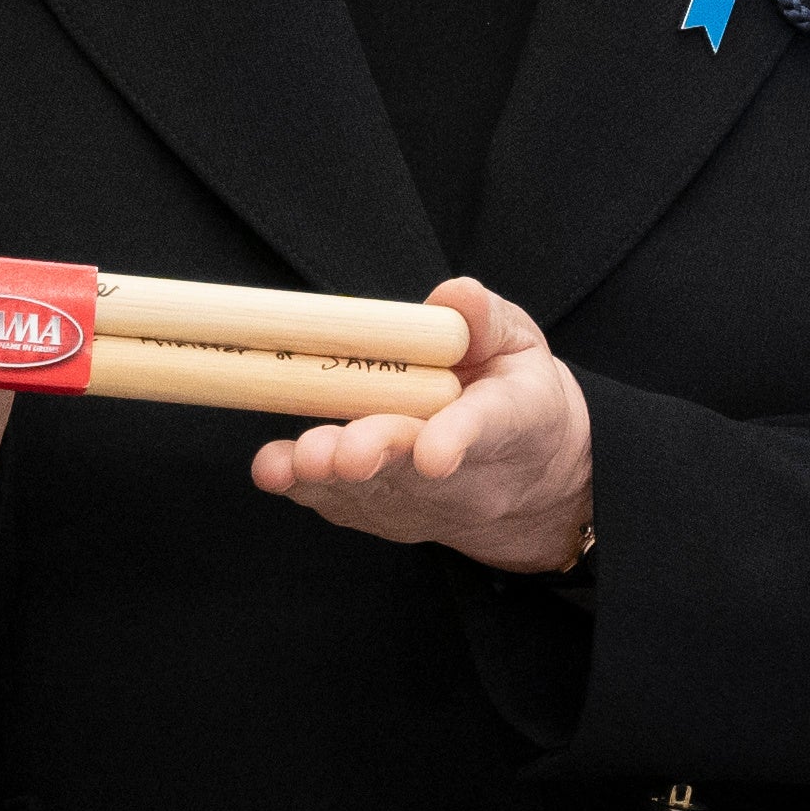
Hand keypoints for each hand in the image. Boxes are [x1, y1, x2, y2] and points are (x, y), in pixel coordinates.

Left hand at [248, 276, 592, 575]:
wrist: (532, 479)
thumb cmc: (512, 391)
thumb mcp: (518, 344)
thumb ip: (486, 319)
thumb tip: (456, 295)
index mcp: (510, 418)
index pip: (485, 427)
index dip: (456, 439)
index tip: (432, 455)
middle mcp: (470, 472)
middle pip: (415, 466)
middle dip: (374, 454)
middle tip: (340, 454)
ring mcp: (427, 501)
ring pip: (375, 490)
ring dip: (329, 477)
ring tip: (292, 463)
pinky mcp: (391, 515)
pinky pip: (348, 505)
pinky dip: (310, 489)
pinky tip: (277, 472)